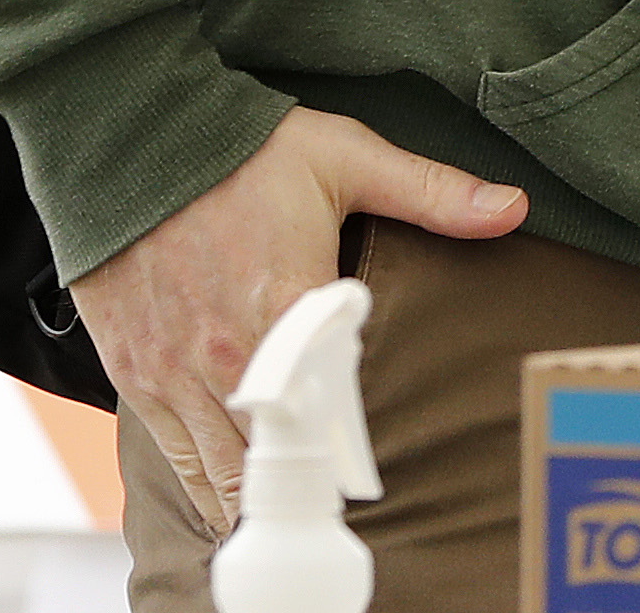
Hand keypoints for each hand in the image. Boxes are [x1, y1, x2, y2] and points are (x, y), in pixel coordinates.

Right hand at [75, 106, 521, 531]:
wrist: (126, 132)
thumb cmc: (242, 145)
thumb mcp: (344, 156)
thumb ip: (430, 192)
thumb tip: (513, 208)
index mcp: (286, 307)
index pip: (329, 418)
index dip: (352, 460)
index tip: (375, 477)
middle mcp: (226, 355)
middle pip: (271, 465)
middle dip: (305, 489)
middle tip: (338, 499)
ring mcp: (172, 371)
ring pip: (218, 475)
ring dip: (255, 495)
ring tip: (294, 506)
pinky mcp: (133, 374)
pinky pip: (173, 457)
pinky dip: (203, 482)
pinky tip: (233, 492)